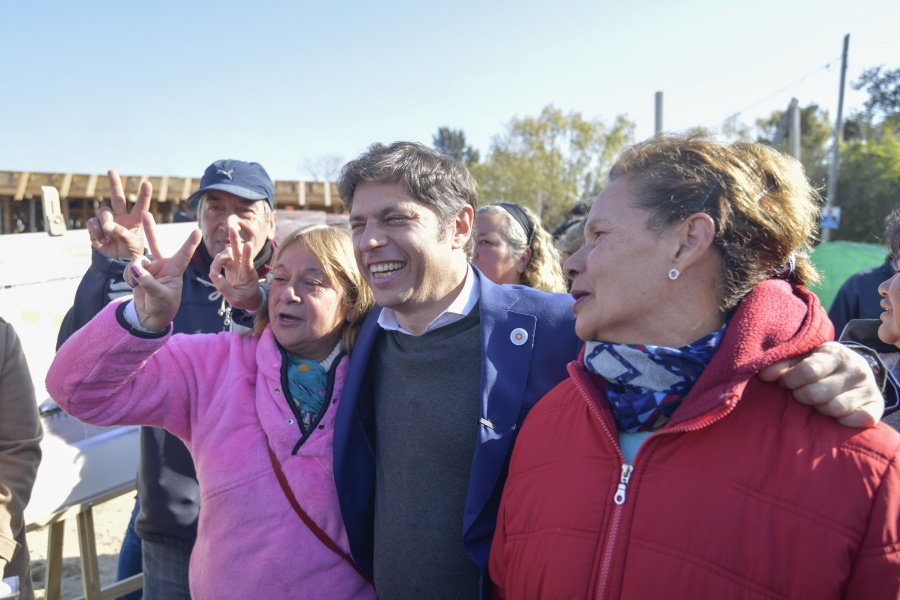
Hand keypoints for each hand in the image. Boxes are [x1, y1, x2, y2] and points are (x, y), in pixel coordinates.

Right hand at [87, 170, 150, 258]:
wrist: (117, 262)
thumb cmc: (130, 252)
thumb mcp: (132, 245)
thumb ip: (122, 234)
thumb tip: (107, 225)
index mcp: (136, 220)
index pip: (141, 205)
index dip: (144, 194)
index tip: (146, 183)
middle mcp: (122, 217)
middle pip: (117, 198)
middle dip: (114, 183)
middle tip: (111, 170)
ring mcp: (108, 221)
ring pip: (103, 212)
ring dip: (105, 223)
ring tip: (109, 237)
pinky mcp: (96, 227)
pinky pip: (93, 223)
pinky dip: (96, 231)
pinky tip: (102, 240)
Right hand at [126, 213, 202, 330]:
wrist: (150, 317)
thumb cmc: (163, 307)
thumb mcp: (159, 295)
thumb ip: (147, 281)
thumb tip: (134, 267)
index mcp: (175, 270)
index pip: (184, 254)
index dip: (190, 243)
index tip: (198, 230)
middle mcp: (162, 265)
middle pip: (155, 244)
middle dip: (150, 229)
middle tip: (145, 213)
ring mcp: (149, 268)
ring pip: (137, 260)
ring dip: (134, 271)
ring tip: (137, 284)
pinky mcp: (137, 272)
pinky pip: (129, 269)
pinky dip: (129, 278)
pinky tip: (134, 286)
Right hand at [209, 217, 264, 310]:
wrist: (249, 298)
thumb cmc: (244, 299)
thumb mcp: (235, 298)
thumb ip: (224, 288)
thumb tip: (213, 275)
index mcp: (248, 275)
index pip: (248, 263)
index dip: (248, 254)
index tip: (248, 244)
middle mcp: (243, 266)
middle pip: (239, 251)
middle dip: (235, 239)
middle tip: (232, 228)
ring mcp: (237, 264)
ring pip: (226, 254)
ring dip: (218, 259)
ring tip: (215, 271)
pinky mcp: (231, 264)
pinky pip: (221, 258)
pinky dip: (216, 262)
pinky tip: (216, 269)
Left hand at [759, 341, 883, 427]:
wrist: (853, 371)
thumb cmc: (819, 365)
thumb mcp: (801, 358)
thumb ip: (781, 364)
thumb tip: (763, 375)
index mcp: (834, 353)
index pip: (807, 371)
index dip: (790, 380)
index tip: (785, 382)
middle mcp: (855, 369)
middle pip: (817, 394)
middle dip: (801, 396)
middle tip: (800, 394)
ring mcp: (868, 388)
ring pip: (834, 408)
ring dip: (819, 409)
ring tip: (816, 402)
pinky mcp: (876, 406)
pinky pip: (855, 420)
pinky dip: (842, 420)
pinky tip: (834, 414)